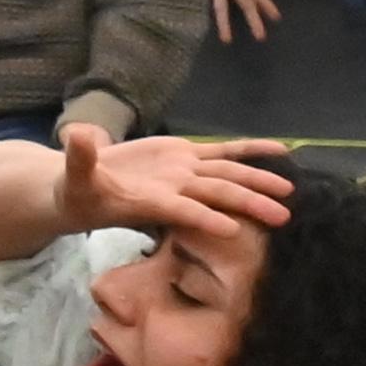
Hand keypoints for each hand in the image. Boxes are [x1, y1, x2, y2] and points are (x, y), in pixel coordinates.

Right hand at [63, 121, 296, 269]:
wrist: (86, 186)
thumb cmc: (79, 192)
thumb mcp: (75, 179)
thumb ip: (79, 160)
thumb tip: (78, 135)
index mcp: (152, 201)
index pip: (181, 210)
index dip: (203, 218)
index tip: (231, 230)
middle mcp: (176, 189)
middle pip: (218, 194)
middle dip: (250, 204)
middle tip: (284, 217)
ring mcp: (185, 172)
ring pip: (228, 175)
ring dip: (258, 183)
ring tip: (290, 192)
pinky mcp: (186, 155)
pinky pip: (226, 151)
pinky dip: (251, 150)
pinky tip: (281, 150)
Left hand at [199, 0, 281, 42]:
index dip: (267, 5)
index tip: (277, 18)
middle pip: (245, 5)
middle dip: (254, 21)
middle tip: (262, 38)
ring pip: (223, 9)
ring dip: (225, 24)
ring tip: (227, 41)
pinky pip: (207, 2)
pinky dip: (209, 14)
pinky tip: (205, 26)